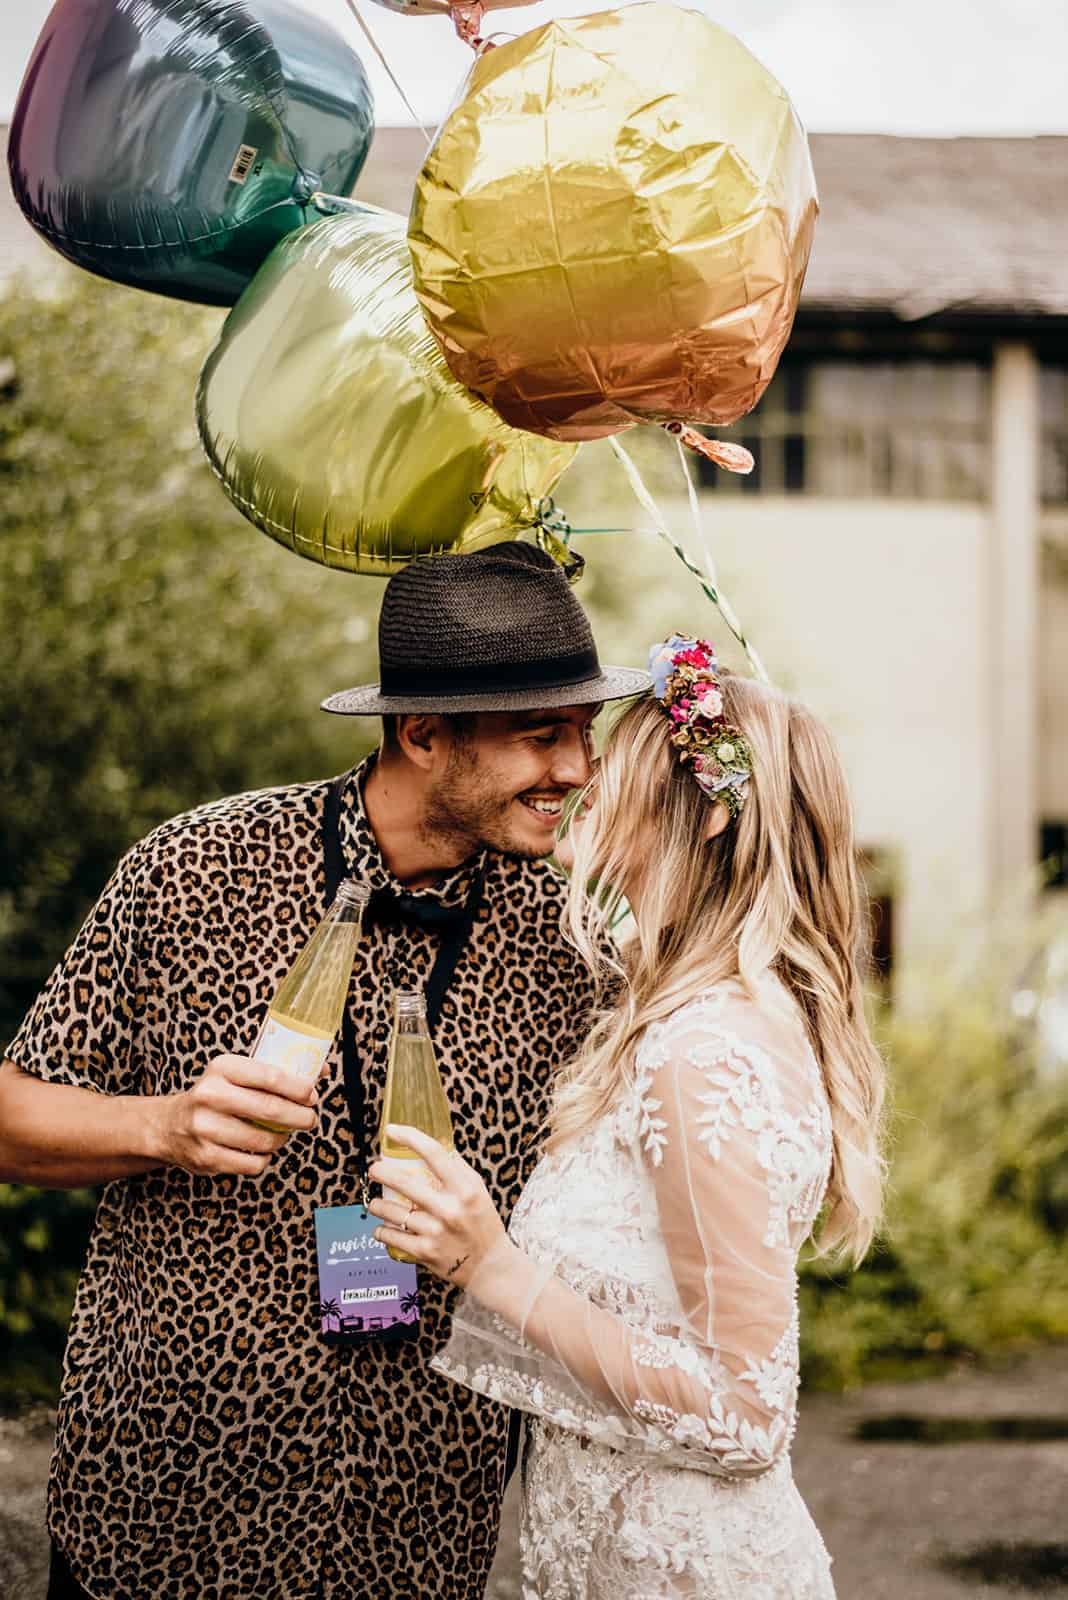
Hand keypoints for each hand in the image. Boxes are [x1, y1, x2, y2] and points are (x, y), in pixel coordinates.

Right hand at [149, 1053, 317, 1176]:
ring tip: (283, 1134)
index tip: (312, 1095)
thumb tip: (322, 1069)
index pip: (271, 1076)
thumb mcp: (236, 1073)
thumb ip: (275, 1071)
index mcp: (222, 1068)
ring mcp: (206, 1128)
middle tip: (310, 1119)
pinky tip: (261, 1150)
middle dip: (300, 1117)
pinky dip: (264, 1158)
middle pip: (271, 1109)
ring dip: (282, 1139)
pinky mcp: (206, 1157)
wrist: (169, 1125)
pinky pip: (252, 1164)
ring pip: (264, 1140)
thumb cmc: (215, 1095)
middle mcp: (211, 1095)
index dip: (299, 1088)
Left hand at [367, 1125, 505, 1289]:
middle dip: (382, 1172)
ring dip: (378, 1205)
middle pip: (405, 1182)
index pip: (434, 1154)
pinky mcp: (425, 1252)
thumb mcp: (478, 1190)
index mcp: (465, 1189)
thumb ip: (457, 1168)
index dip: (409, 1137)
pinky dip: (382, 1231)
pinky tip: (381, 1227)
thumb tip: (434, 1146)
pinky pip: (392, 1237)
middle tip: (374, 1169)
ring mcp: (436, 1232)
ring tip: (376, 1202)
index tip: (391, 1130)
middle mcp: (450, 1209)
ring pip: (392, 1212)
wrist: (490, 1266)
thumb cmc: (483, 1222)